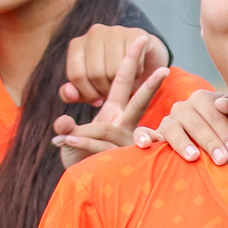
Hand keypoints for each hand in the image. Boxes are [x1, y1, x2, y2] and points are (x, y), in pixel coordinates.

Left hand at [53, 35, 168, 168]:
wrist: (89, 187)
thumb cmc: (84, 160)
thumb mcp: (71, 141)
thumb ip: (68, 129)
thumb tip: (64, 122)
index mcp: (116, 114)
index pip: (125, 82)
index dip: (131, 61)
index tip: (140, 39)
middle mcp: (125, 126)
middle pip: (138, 101)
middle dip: (149, 84)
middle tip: (163, 68)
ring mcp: (125, 145)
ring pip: (107, 130)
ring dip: (85, 133)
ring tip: (66, 138)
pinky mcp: (119, 161)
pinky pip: (99, 147)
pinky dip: (81, 144)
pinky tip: (66, 143)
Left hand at [62, 24, 168, 105]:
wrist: (145, 58)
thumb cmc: (114, 74)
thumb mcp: (92, 86)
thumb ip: (76, 93)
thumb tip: (69, 93)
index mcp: (77, 44)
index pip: (76, 75)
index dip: (87, 94)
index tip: (97, 101)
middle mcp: (94, 33)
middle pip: (95, 74)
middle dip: (106, 91)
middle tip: (114, 94)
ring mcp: (115, 31)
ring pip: (114, 71)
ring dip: (123, 85)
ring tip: (126, 84)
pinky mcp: (136, 35)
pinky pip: (134, 66)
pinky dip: (137, 75)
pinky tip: (138, 71)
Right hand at [137, 90, 227, 163]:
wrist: (212, 146)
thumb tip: (222, 105)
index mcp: (202, 99)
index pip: (213, 112)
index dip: (225, 131)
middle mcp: (183, 108)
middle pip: (194, 122)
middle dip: (209, 141)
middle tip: (222, 160)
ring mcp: (168, 121)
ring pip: (172, 128)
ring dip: (182, 142)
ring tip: (194, 157)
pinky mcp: (154, 134)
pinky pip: (143, 132)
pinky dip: (143, 136)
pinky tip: (146, 145)